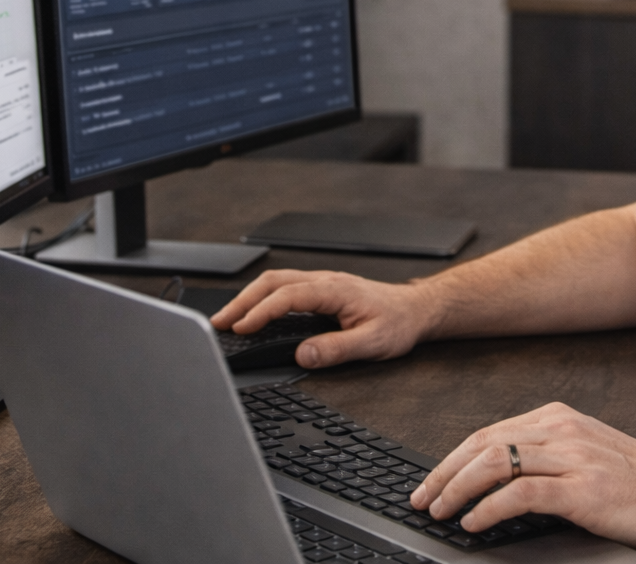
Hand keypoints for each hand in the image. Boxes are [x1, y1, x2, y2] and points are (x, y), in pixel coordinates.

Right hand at [209, 269, 432, 368]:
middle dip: (242, 301)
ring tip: (228, 318)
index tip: (240, 327)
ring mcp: (323, 282)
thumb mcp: (372, 343)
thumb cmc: (398, 323)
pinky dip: (262, 297)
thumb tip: (302, 355)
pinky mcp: (322, 289)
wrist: (416, 309)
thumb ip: (336, 350)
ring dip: (249, 297)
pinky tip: (254, 311)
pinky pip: (285, 286)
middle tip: (218, 322)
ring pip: (276, 281)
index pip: (288, 296)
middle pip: (273, 281)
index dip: (261, 311)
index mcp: (335, 290)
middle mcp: (326, 281)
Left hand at [409, 402, 635, 552]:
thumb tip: (493, 484)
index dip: (453, 458)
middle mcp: (561, 430)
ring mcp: (572, 457)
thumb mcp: (586, 456)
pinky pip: (520, 493)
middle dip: (444, 472)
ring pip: (494, 462)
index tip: (431, 481)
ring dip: (458, 489)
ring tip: (441, 510)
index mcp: (559, 419)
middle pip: (483, 443)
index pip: (490, 432)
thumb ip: (545, 459)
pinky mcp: (581, 489)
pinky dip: (489, 508)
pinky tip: (474, 522)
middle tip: (422, 497)